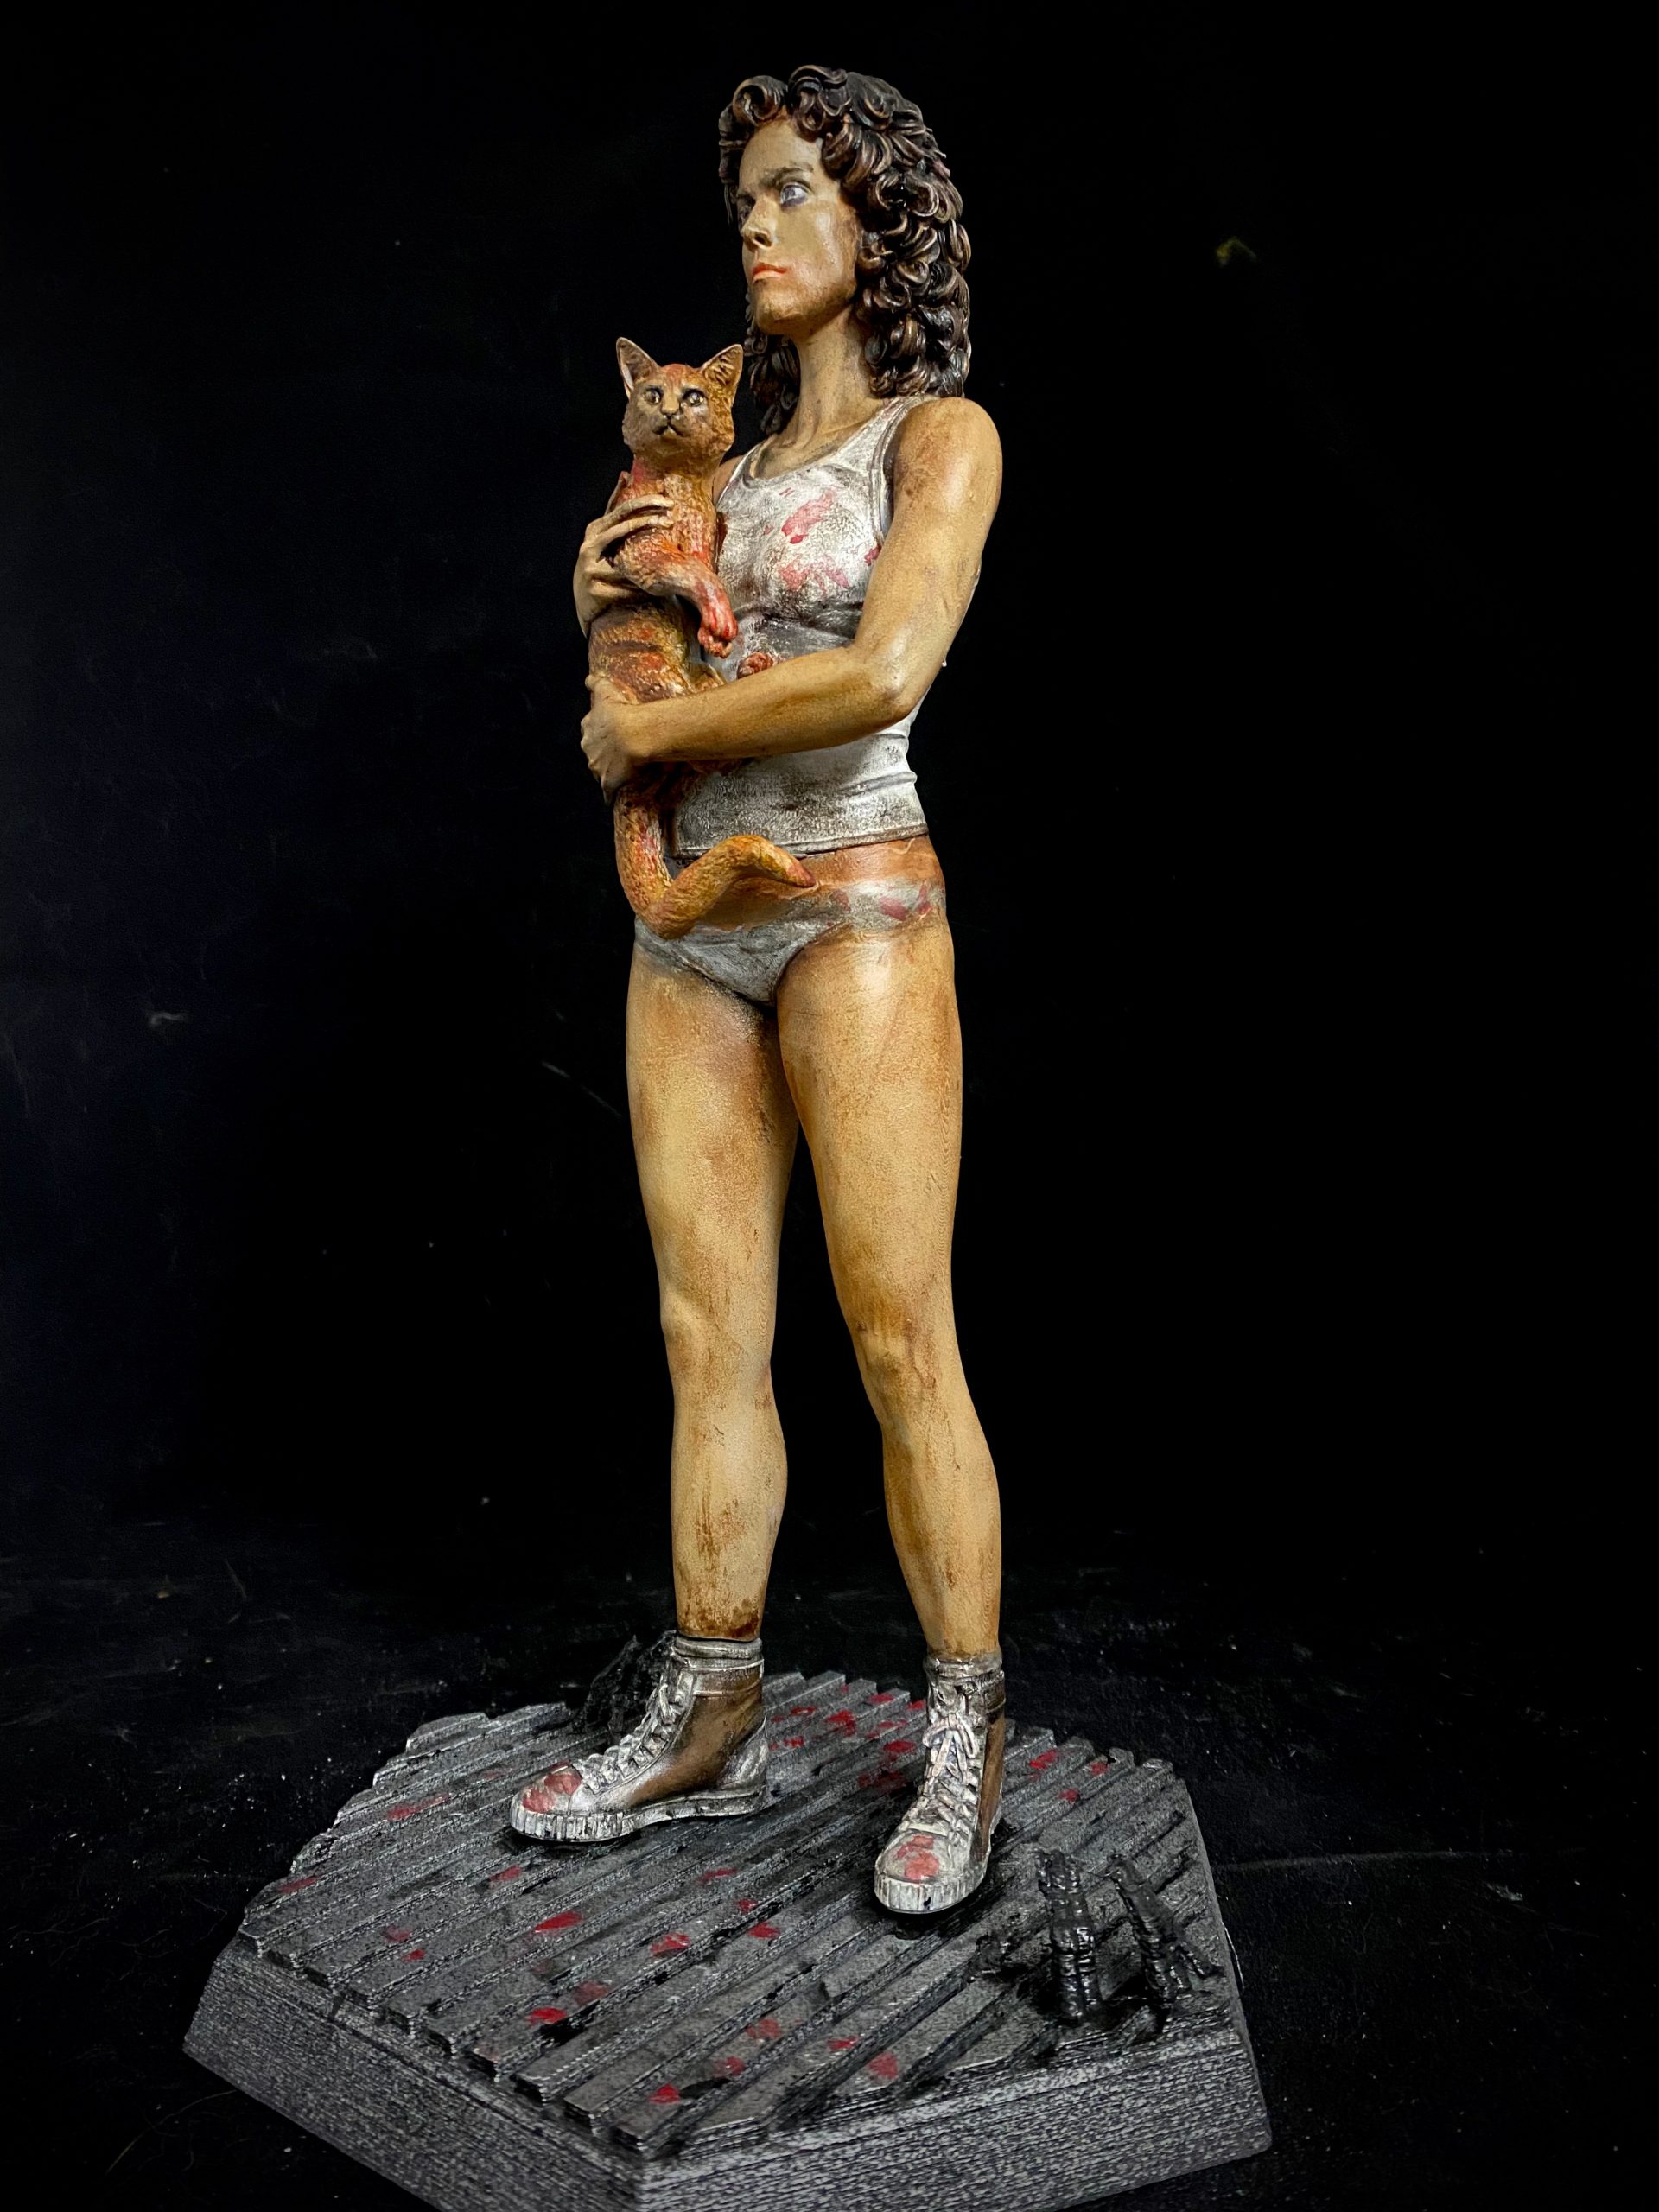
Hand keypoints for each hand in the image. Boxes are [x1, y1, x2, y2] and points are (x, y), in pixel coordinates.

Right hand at [574, 475, 670, 633]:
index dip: (645, 503)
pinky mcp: (593, 587)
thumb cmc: (601, 563)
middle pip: (623, 526)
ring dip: (647, 564)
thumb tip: (625, 473)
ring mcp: (589, 565)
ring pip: (626, 560)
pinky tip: (650, 592)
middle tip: (670, 520)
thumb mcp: (606, 535)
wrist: (584, 600)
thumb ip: (617, 510)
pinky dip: (639, 588)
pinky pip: (624, 586)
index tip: (667, 500)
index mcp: (595, 529)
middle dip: (649, 521)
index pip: (622, 509)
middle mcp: (589, 544)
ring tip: (667, 563)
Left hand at [581, 674, 645, 800]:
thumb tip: (588, 678)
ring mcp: (597, 766)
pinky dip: (609, 795)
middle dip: (601, 751)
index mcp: (588, 727)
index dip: (600, 731)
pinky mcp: (608, 782)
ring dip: (607, 770)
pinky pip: (607, 791)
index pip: (589, 730)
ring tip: (621, 769)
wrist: (634, 735)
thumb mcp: (606, 690)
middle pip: (592, 751)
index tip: (610, 731)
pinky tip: (611, 798)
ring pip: (599, 769)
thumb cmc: (623, 711)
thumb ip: (595, 683)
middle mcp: (589, 748)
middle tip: (617, 749)